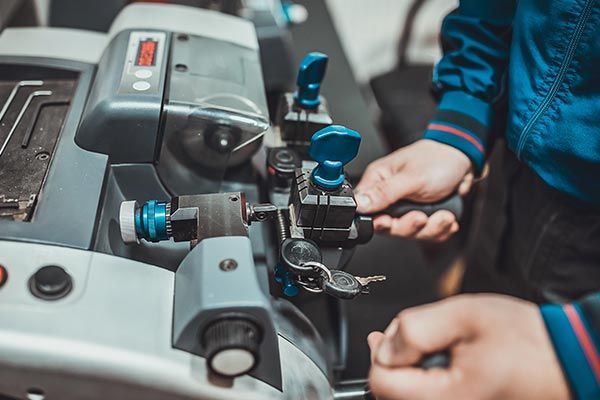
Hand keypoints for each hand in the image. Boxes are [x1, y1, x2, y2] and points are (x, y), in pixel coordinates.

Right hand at [355, 139, 472, 240]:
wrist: (464, 159)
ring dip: (431, 228)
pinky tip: (447, 218)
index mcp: (377, 182)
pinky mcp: (421, 215)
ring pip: (410, 233)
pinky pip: (426, 233)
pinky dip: (440, 229)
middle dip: (410, 226)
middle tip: (421, 217)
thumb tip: (359, 204)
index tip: (390, 222)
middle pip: (389, 227)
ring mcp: (405, 209)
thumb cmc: (437, 159)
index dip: (378, 221)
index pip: (365, 211)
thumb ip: (384, 193)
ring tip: (444, 216)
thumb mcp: (410, 177)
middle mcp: (388, 198)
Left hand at [367, 294, 569, 399]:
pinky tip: (439, 357)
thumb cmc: (527, 341)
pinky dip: (424, 374)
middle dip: (396, 357)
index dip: (382, 352)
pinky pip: (427, 395)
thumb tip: (385, 346)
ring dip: (409, 365)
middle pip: (390, 391)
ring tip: (435, 343)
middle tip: (419, 333)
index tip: (397, 335)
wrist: (566, 360)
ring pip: (407, 393)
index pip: (381, 383)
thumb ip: (416, 329)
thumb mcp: (466, 315)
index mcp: (448, 397)